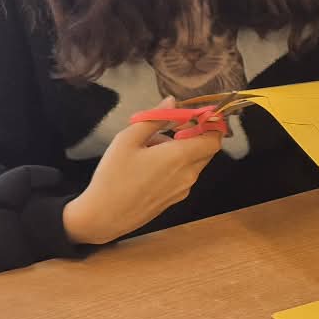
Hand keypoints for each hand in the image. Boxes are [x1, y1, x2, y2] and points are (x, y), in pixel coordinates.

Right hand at [62, 120, 222, 245]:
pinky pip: (184, 176)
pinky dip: (176, 165)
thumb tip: (172, 101)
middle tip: (169, 127)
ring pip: (194, 162)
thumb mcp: (128, 139)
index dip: (210, 125)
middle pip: (205, 150)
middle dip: (194, 135)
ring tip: (150, 147)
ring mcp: (183, 189)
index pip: (214, 139)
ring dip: (182, 150)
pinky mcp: (175, 199)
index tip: (194, 117)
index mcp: (180, 157)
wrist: (104, 217)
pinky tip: (149, 166)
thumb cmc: (114, 176)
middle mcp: (188, 174)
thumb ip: (154, 118)